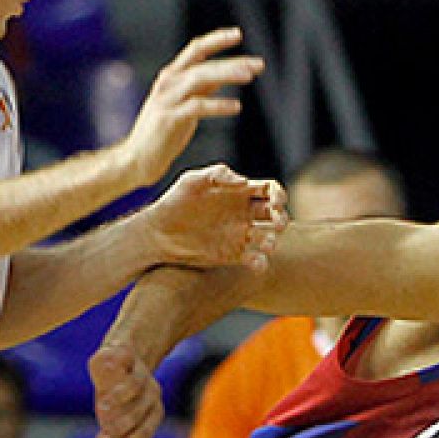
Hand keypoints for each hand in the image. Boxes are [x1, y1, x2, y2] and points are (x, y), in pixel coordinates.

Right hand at [88, 341, 164, 437]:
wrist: (122, 357)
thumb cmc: (120, 396)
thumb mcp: (120, 418)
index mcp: (152, 408)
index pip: (146, 428)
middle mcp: (150, 390)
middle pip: (140, 409)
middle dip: (121, 426)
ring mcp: (140, 370)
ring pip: (135, 383)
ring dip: (119, 396)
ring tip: (102, 407)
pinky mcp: (125, 351)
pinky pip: (123, 357)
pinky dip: (114, 364)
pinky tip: (104, 371)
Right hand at [121, 29, 262, 185]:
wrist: (137, 158)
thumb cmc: (163, 132)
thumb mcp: (185, 103)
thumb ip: (202, 87)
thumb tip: (225, 73)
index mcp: (172, 76)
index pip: (196, 49)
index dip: (216, 39)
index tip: (237, 34)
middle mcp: (168, 83)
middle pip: (203, 64)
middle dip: (232, 62)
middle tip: (257, 64)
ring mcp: (167, 99)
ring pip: (200, 78)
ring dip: (226, 75)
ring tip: (248, 76)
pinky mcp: (169, 118)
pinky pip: (197, 106)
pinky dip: (218, 105)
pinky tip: (235, 106)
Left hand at [145, 164, 287, 268]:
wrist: (157, 234)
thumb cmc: (174, 202)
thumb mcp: (191, 181)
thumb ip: (218, 174)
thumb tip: (245, 182)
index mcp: (238, 193)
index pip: (269, 190)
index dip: (278, 194)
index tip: (276, 201)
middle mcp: (243, 213)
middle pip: (275, 214)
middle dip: (281, 218)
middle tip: (276, 223)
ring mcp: (239, 235)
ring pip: (268, 237)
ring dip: (273, 241)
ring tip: (266, 245)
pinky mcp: (233, 255)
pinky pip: (254, 259)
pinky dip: (261, 262)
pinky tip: (257, 262)